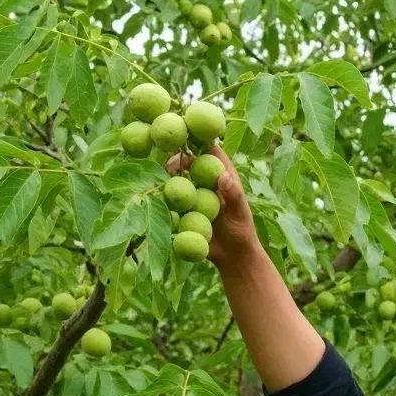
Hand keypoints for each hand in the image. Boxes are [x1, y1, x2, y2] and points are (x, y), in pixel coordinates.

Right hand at [166, 144, 258, 268]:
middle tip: (169, 167)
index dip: (197, 139)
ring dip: (165, 176)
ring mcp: (192, 194)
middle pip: (187, 160)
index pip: (209, 149)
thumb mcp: (240, 214)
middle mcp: (205, 181)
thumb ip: (234, 195)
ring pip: (175, 178)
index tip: (184, 138)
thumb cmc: (242, 233)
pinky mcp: (182, 208)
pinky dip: (161, 196)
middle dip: (176, 158)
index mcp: (221, 174)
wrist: (232, 257)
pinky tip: (154, 198)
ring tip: (160, 181)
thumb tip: (223, 176)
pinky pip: (169, 199)